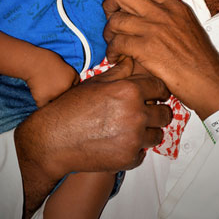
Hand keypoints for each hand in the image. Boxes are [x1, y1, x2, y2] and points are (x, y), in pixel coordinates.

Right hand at [15, 57, 171, 218]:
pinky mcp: (128, 158)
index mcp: (129, 91)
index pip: (160, 88)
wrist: (53, 140)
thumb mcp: (97, 82)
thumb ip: (120, 71)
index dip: (159, 91)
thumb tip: (132, 60)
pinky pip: (143, 153)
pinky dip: (135, 150)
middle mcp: (135, 113)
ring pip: (157, 135)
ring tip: (132, 129)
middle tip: (146, 113)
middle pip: (165, 114)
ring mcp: (134, 138)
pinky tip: (120, 143)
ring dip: (148, 132)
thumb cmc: (71, 108)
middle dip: (157, 112)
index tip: (158, 95)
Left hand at [103, 0, 218, 118]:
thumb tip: (149, 8)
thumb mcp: (187, 25)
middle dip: (109, 3)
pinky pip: (117, 42)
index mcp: (174, 6)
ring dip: (108, 32)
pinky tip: (115, 57)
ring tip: (112, 43)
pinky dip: (111, 51)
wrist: (208, 80)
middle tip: (109, 16)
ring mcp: (154, 30)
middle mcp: (163, 13)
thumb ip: (169, 14)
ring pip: (116, 19)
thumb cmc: (199, 58)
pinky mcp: (147, 48)